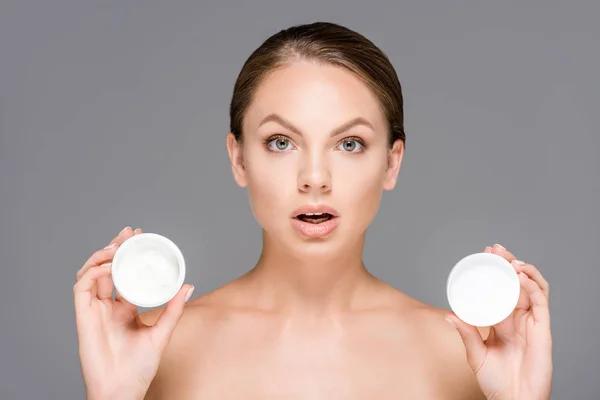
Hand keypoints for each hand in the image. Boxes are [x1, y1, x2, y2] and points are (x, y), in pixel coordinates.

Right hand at [74, 227, 194, 399]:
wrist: (122, 389)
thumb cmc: (139, 367)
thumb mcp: (162, 332)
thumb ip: (173, 309)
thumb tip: (189, 286)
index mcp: (124, 308)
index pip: (123, 274)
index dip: (128, 254)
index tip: (140, 237)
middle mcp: (107, 306)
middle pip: (106, 268)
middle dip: (115, 247)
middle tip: (129, 233)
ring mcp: (94, 310)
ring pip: (91, 273)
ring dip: (102, 255)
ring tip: (118, 245)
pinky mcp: (83, 317)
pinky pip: (82, 288)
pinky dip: (93, 273)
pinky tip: (108, 266)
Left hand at [446, 244, 552, 399]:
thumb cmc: (496, 381)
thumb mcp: (475, 354)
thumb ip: (466, 334)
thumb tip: (449, 315)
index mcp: (503, 320)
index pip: (501, 287)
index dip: (496, 269)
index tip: (485, 254)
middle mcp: (518, 318)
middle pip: (517, 282)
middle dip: (508, 262)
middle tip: (495, 248)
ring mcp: (532, 322)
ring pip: (532, 287)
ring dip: (523, 269)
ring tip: (509, 258)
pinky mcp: (543, 329)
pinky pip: (541, 302)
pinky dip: (533, 285)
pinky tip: (521, 275)